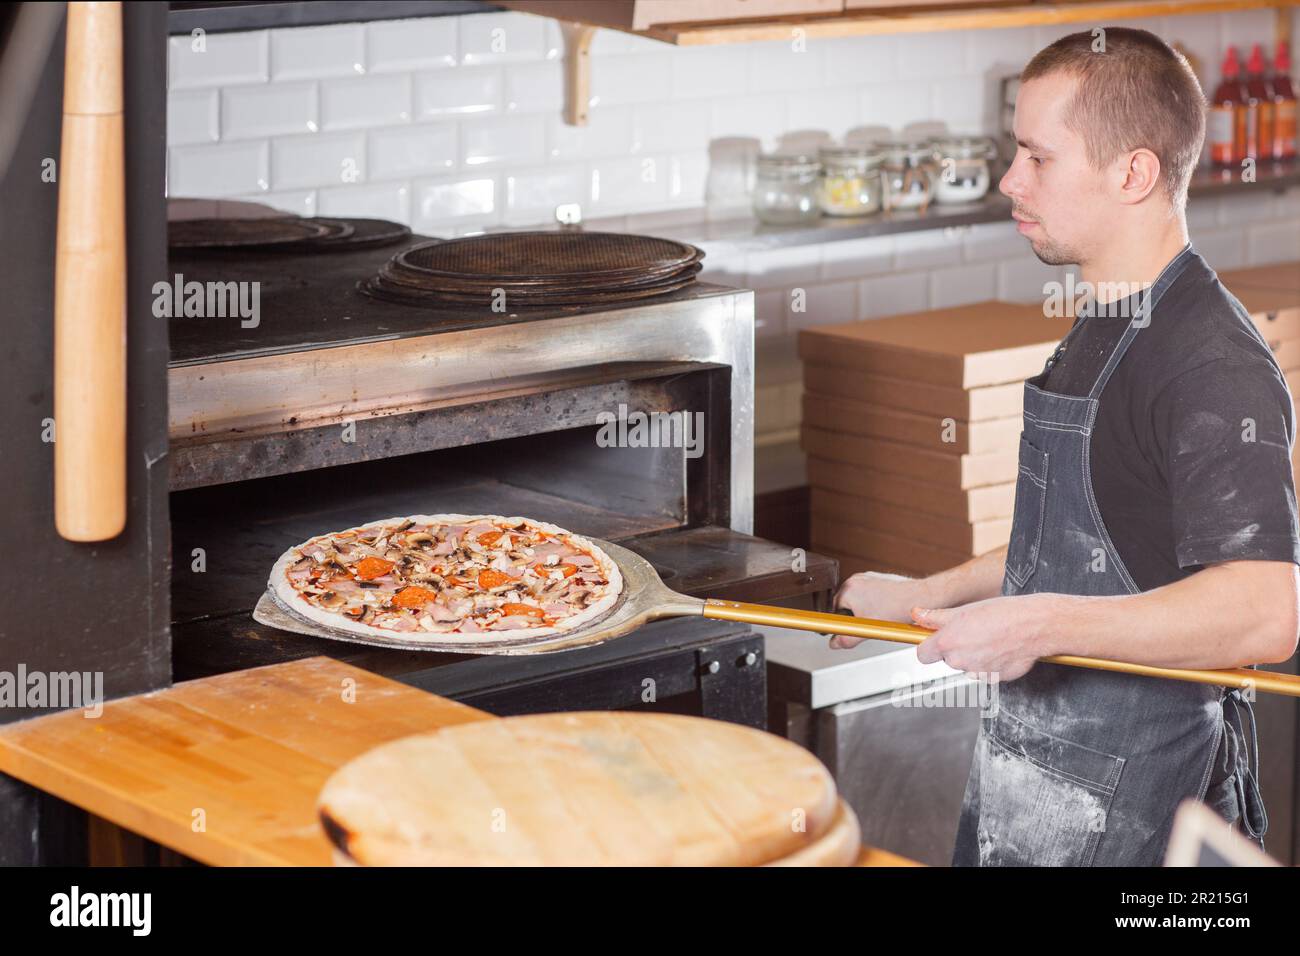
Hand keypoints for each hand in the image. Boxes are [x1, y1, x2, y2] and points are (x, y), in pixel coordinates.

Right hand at [830, 571, 931, 649]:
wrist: (921, 597)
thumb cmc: (898, 608)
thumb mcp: (868, 629)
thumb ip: (847, 638)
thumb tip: (835, 643)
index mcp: (848, 589)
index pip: (832, 609)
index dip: (839, 622)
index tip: (845, 629)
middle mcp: (856, 579)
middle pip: (844, 604)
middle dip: (852, 616)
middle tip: (865, 625)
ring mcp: (868, 577)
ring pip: (857, 599)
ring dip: (863, 610)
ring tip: (878, 618)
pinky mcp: (878, 578)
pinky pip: (868, 593)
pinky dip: (874, 603)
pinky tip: (884, 611)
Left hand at [912, 594, 1052, 681]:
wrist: (1034, 625)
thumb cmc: (1001, 614)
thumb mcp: (963, 610)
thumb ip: (936, 617)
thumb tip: (917, 614)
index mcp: (947, 643)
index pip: (923, 655)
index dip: (929, 647)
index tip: (936, 641)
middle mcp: (959, 661)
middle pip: (947, 659)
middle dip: (956, 649)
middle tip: (973, 632)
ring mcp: (977, 673)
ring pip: (967, 666)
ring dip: (974, 656)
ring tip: (991, 638)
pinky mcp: (994, 679)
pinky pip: (986, 672)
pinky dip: (991, 663)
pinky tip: (1001, 648)